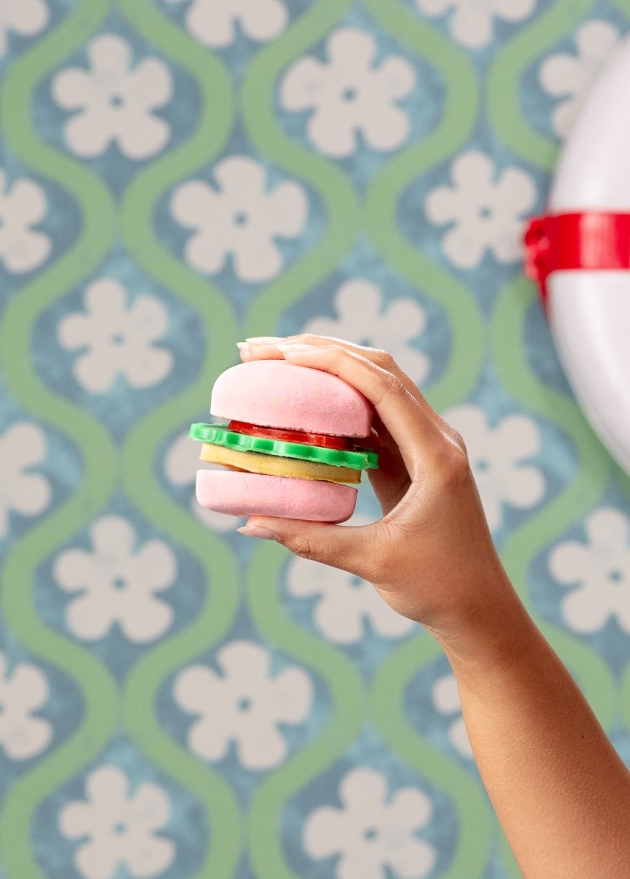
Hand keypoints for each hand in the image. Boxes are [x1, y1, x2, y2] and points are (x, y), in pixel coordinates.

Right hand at [237, 335, 517, 654]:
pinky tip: (303, 404)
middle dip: (320, 351)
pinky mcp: (414, 460)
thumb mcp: (372, 561)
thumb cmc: (437, 587)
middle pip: (378, 370)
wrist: (479, 608)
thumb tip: (251, 522)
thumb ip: (311, 540)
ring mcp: (426, 446)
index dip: (331, 362)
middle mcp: (435, 438)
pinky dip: (337, 405)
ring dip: (328, 370)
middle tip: (261, 351)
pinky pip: (374, 418)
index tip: (282, 353)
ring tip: (275, 365)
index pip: (382, 387)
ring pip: (376, 387)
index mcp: (435, 454)